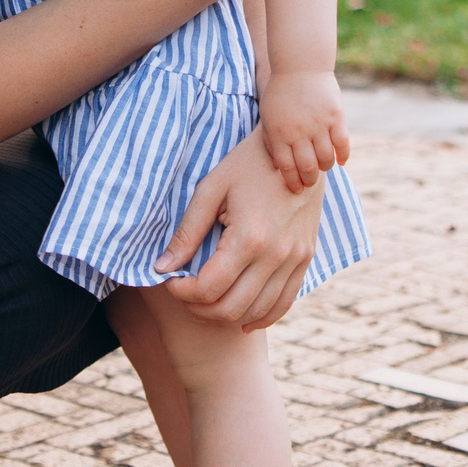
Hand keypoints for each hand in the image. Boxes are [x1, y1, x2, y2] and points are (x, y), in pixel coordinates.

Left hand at [155, 131, 322, 329]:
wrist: (298, 149)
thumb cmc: (247, 163)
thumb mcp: (210, 189)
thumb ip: (187, 232)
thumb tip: (161, 268)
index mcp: (249, 237)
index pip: (209, 288)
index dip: (182, 292)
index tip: (170, 281)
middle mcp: (276, 255)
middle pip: (231, 308)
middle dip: (198, 309)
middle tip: (184, 294)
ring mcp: (295, 259)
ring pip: (257, 312)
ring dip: (225, 316)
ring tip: (205, 302)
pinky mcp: (306, 259)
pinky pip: (284, 303)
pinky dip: (260, 317)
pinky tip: (240, 317)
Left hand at [259, 70, 350, 191]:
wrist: (299, 65)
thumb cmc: (281, 92)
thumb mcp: (267, 116)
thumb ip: (271, 141)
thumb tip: (279, 167)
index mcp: (279, 133)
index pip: (286, 168)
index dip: (292, 182)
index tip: (296, 189)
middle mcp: (299, 132)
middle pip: (307, 167)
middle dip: (309, 180)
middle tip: (310, 183)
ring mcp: (318, 124)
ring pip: (326, 159)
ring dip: (325, 168)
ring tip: (323, 168)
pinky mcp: (335, 116)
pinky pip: (342, 144)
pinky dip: (343, 156)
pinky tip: (341, 161)